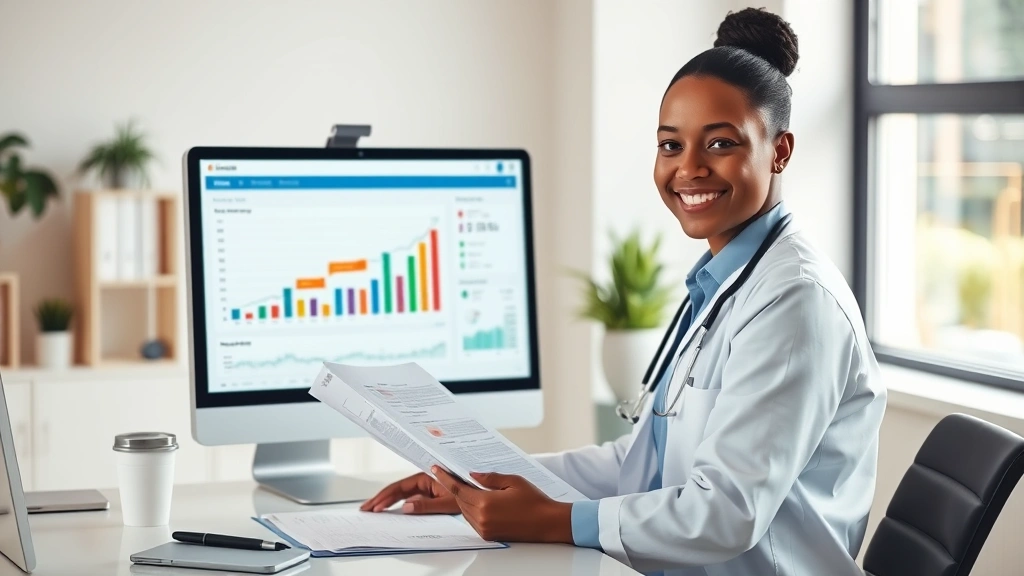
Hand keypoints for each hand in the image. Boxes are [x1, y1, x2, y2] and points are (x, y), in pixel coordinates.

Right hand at [360, 472, 458, 513]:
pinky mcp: (428, 492)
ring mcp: (425, 486)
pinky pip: (410, 497)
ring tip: (372, 509)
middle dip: (380, 498)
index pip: (400, 487)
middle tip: (365, 508)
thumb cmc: (467, 492)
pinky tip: (389, 509)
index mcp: (426, 477)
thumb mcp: (447, 502)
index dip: (385, 497)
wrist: (480, 491)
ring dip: (387, 500)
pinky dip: (398, 503)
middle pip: (397, 489)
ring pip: (401, 493)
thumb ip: (426, 505)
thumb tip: (405, 507)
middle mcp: (424, 479)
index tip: (375, 506)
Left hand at [431, 466, 572, 543]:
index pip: (457, 488)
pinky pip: (472, 520)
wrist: (547, 522)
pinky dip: (471, 510)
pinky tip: (477, 501)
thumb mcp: (513, 481)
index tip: (436, 468)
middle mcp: (481, 517)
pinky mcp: (489, 535)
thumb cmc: (533, 501)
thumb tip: (472, 475)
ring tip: (467, 487)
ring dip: (463, 499)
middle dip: (455, 487)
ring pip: (464, 511)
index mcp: (485, 502)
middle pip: (459, 500)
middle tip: (450, 474)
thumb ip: (489, 477)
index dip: (445, 477)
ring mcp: (484, 528)